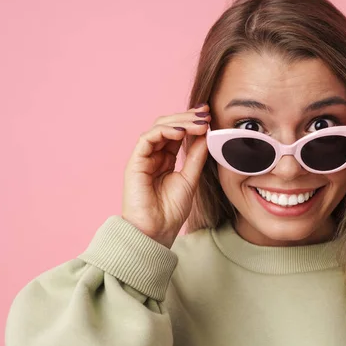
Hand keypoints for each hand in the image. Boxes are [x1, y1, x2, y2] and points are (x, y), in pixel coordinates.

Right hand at [121, 104, 210, 247]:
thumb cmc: (171, 211)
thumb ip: (196, 156)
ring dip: (180, 122)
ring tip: (199, 123)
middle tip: (206, 114)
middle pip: (169, 126)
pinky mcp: (135, 162)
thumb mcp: (190, 178)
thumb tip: (207, 135)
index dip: (193, 122)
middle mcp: (154, 155)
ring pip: (159, 127)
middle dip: (188, 117)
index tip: (211, 115)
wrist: (156, 232)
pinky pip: (147, 138)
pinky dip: (165, 131)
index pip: (179, 133)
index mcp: (166, 159)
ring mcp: (143, 157)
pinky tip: (182, 132)